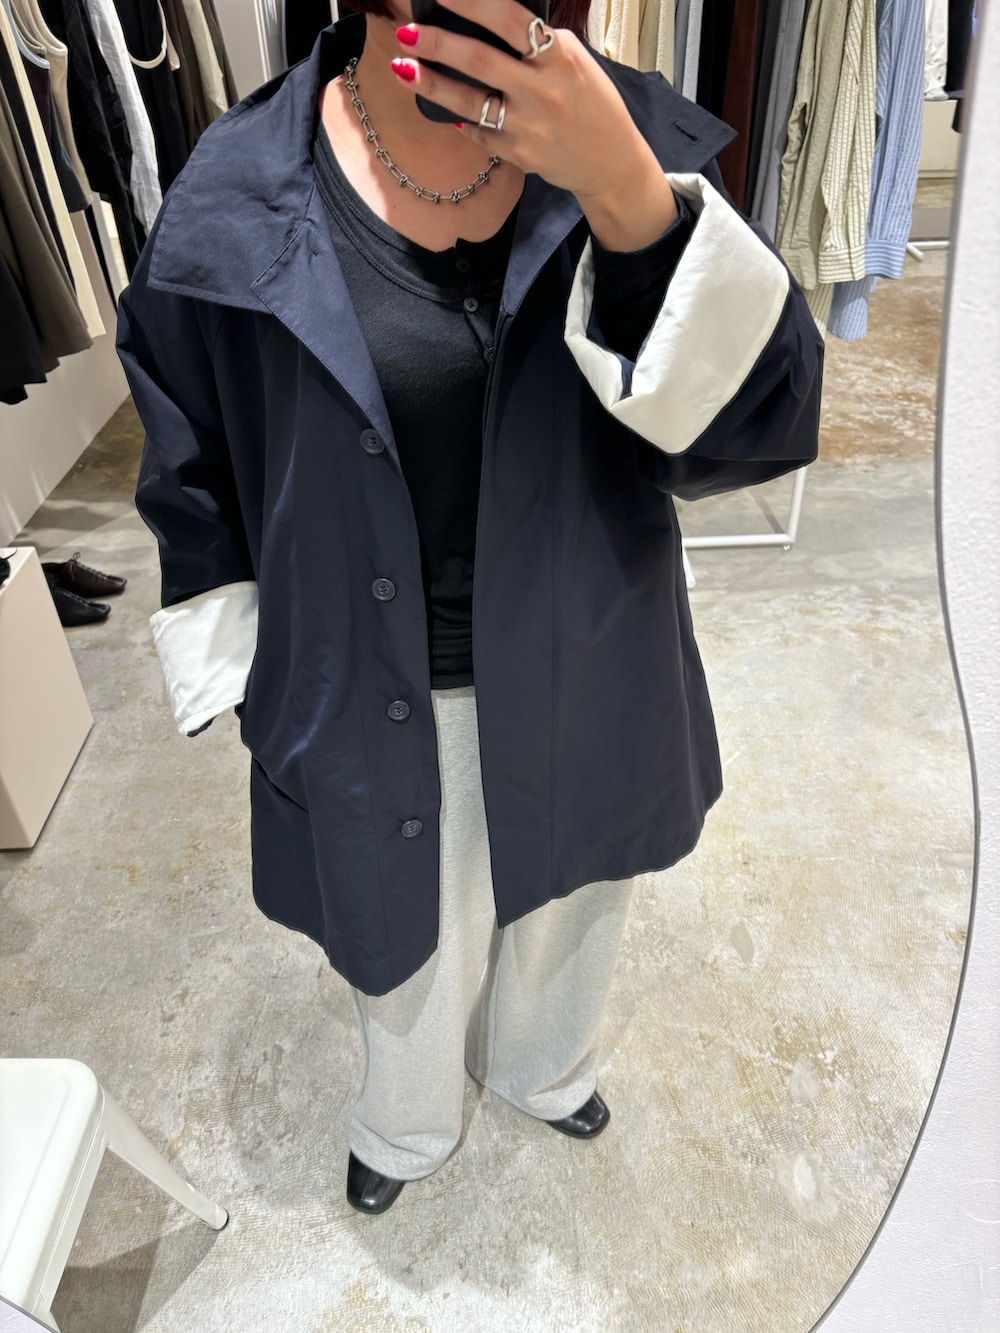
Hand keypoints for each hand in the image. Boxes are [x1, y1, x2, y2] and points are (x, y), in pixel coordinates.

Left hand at [390, 0, 653, 203]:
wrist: (611, 162)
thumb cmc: (592, 103)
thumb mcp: (575, 60)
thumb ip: (538, 42)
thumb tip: (491, 21)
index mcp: (560, 56)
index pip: (509, 19)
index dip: (471, 2)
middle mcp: (543, 91)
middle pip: (480, 60)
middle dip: (438, 43)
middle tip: (408, 30)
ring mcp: (528, 126)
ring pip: (470, 102)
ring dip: (432, 84)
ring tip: (403, 67)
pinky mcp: (519, 155)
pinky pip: (480, 133)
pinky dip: (461, 119)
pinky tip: (444, 106)